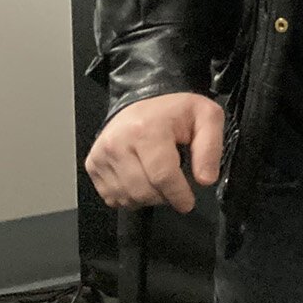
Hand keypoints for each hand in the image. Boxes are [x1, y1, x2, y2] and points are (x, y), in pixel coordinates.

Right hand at [84, 92, 222, 212]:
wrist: (143, 99)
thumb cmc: (175, 112)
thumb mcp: (207, 118)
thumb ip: (210, 148)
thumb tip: (206, 179)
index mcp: (146, 129)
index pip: (162, 176)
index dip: (178, 194)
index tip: (188, 202)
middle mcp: (118, 142)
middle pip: (143, 191)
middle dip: (165, 196)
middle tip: (175, 185)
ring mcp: (101, 155)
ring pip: (127, 197)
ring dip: (148, 197)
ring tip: (158, 179)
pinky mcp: (92, 164)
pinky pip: (112, 197)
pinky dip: (130, 196)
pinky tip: (141, 179)